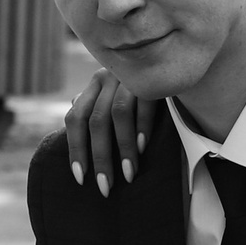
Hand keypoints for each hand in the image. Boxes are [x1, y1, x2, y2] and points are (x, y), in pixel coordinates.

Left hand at [63, 69, 151, 197]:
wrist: (171, 57)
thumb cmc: (139, 84)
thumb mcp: (114, 90)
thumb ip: (95, 102)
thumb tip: (74, 108)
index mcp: (95, 84)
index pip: (76, 118)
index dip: (75, 149)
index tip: (80, 177)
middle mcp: (108, 77)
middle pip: (96, 121)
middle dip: (100, 157)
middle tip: (105, 187)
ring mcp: (130, 77)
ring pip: (119, 114)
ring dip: (123, 148)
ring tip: (128, 174)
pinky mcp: (153, 77)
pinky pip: (145, 104)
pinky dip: (143, 127)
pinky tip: (143, 149)